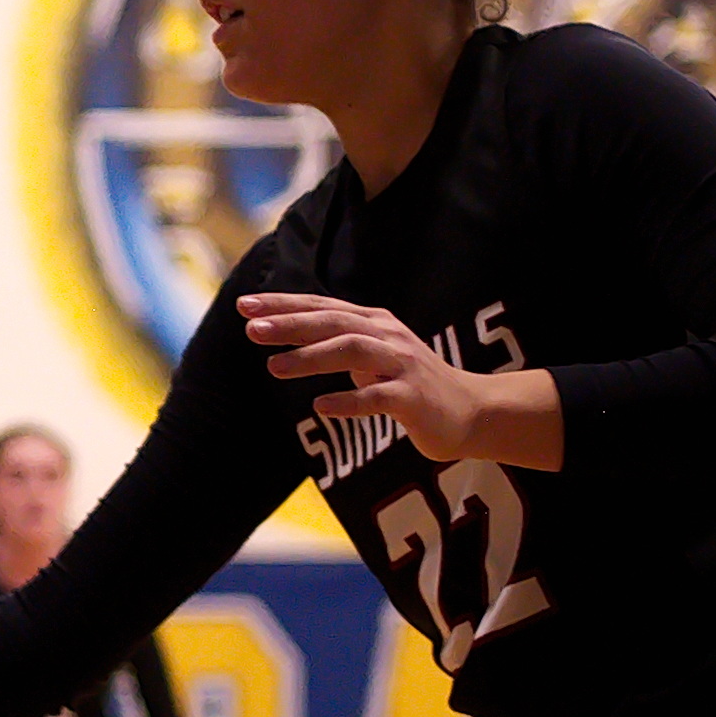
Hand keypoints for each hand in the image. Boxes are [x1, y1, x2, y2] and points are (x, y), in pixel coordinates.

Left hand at [240, 294, 514, 467]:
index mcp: (374, 323)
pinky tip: (320, 407)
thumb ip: (337, 342)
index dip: (283, 304)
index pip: (322, 307)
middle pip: (333, 323)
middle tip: (252, 329)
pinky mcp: (413, 398)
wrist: (470, 411)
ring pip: (353, 352)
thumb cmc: (410, 383)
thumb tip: (286, 332)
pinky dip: (349, 401)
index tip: (245, 306)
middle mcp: (387, 336)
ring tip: (274, 367)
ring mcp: (402, 365)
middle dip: (291, 323)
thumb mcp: (373, 355)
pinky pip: (378, 397)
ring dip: (311, 358)